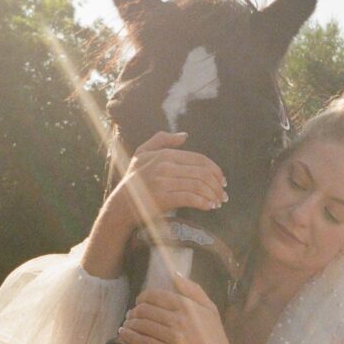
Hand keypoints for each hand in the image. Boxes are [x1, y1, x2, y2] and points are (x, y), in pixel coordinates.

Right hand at [108, 131, 226, 229]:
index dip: (215, 170)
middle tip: (223, 195)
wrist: (120, 204)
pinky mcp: (162, 198)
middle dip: (217, 185)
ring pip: (198, 186)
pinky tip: (209, 207)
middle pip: (202, 173)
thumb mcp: (142, 153)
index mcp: (165, 154)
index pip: (200, 159)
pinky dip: (203, 203)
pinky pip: (190, 198)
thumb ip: (162, 140)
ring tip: (217, 203)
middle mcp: (165, 166)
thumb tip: (185, 135)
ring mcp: (163, 182)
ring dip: (212, 195)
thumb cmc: (134, 179)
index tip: (222, 181)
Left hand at [117, 274, 250, 343]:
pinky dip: (130, 337)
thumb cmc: (215, 338)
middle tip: (130, 315)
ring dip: (130, 324)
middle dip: (134, 311)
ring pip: (142, 326)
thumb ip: (194, 290)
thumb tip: (174, 274)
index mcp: (189, 306)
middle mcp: (180, 320)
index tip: (138, 302)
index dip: (142, 297)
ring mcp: (174, 338)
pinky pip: (144, 343)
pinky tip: (123, 335)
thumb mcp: (211, 309)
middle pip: (146, 310)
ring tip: (126, 325)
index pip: (156, 296)